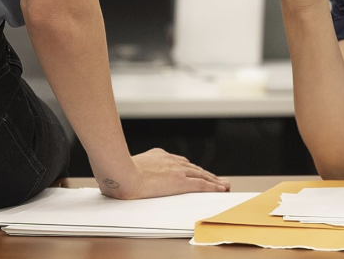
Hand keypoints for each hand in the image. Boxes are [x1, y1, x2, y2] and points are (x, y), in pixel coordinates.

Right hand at [98, 148, 229, 198]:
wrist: (122, 173)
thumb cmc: (118, 173)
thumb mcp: (126, 168)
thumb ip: (132, 170)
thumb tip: (123, 180)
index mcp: (158, 156)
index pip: (179, 163)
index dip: (190, 169)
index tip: (196, 172)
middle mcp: (170, 161)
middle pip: (193, 168)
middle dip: (206, 174)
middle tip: (217, 178)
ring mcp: (177, 170)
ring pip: (201, 175)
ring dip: (214, 180)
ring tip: (224, 184)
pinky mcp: (180, 182)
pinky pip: (202, 185)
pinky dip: (214, 186)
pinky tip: (221, 188)